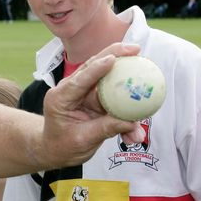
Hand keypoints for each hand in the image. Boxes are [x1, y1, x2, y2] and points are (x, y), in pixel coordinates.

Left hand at [40, 42, 144, 167]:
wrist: (56, 151)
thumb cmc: (62, 146)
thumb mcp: (83, 140)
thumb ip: (106, 129)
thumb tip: (132, 123)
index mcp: (61, 97)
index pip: (80, 79)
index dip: (97, 67)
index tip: (112, 58)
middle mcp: (72, 89)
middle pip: (95, 66)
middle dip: (115, 54)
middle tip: (136, 49)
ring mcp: (85, 93)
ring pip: (108, 81)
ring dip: (126, 82)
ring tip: (143, 67)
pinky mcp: (95, 100)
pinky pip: (114, 99)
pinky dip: (126, 110)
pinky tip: (136, 124)